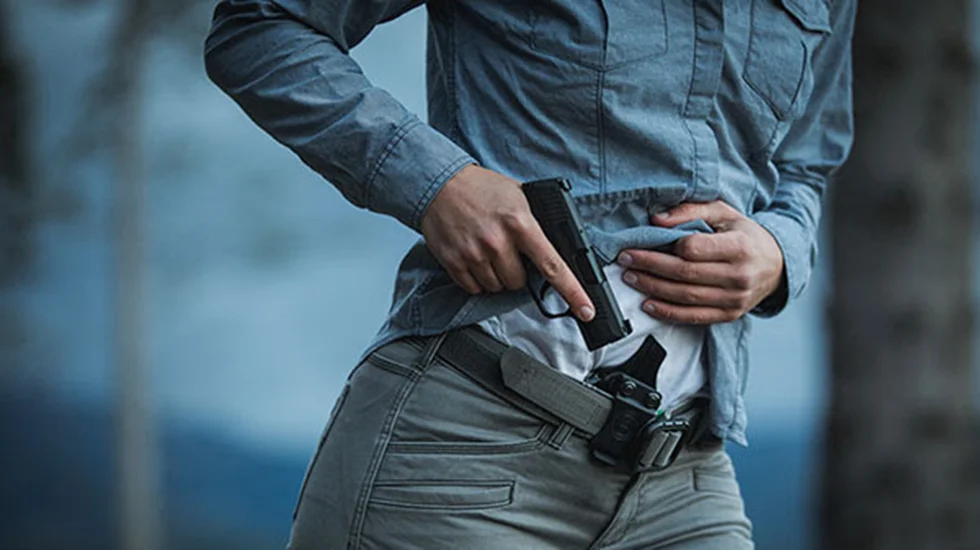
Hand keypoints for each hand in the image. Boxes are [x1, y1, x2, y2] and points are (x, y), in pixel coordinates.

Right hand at [420, 165, 595, 320]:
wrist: (440, 183)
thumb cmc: (481, 188)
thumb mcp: (519, 195)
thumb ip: (536, 221)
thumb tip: (558, 247)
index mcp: (520, 223)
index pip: (553, 266)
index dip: (573, 292)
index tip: (586, 310)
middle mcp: (497, 241)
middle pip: (519, 283)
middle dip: (517, 273)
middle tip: (508, 252)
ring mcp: (474, 254)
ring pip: (497, 288)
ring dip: (497, 276)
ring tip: (488, 251)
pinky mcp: (454, 262)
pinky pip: (474, 288)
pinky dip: (478, 279)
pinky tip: (474, 257)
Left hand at [618, 201, 783, 323]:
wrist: (777, 265)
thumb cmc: (745, 235)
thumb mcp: (724, 213)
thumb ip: (691, 210)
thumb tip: (656, 220)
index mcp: (739, 247)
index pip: (694, 249)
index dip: (665, 247)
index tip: (640, 243)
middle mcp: (739, 275)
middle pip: (684, 273)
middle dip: (649, 267)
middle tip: (625, 260)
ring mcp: (735, 299)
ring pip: (685, 296)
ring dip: (652, 288)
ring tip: (630, 278)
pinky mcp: (729, 315)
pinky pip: (693, 317)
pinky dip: (667, 312)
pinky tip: (648, 304)